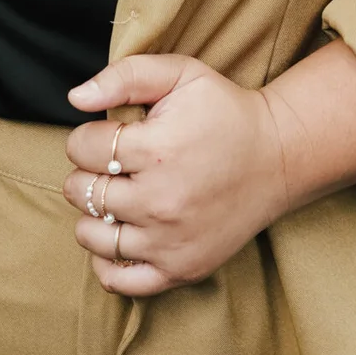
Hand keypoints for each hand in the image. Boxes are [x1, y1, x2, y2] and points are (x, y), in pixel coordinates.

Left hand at [64, 43, 355, 296]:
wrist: (279, 158)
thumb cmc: (225, 112)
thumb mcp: (181, 74)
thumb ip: (125, 76)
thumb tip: (76, 97)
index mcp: (157, 149)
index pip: (82, 147)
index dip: (89, 136)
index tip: (112, 135)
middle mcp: (160, 200)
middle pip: (82, 190)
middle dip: (89, 171)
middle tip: (114, 164)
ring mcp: (169, 241)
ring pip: (91, 235)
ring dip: (93, 214)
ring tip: (117, 196)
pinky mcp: (180, 268)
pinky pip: (118, 280)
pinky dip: (106, 261)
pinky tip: (119, 235)